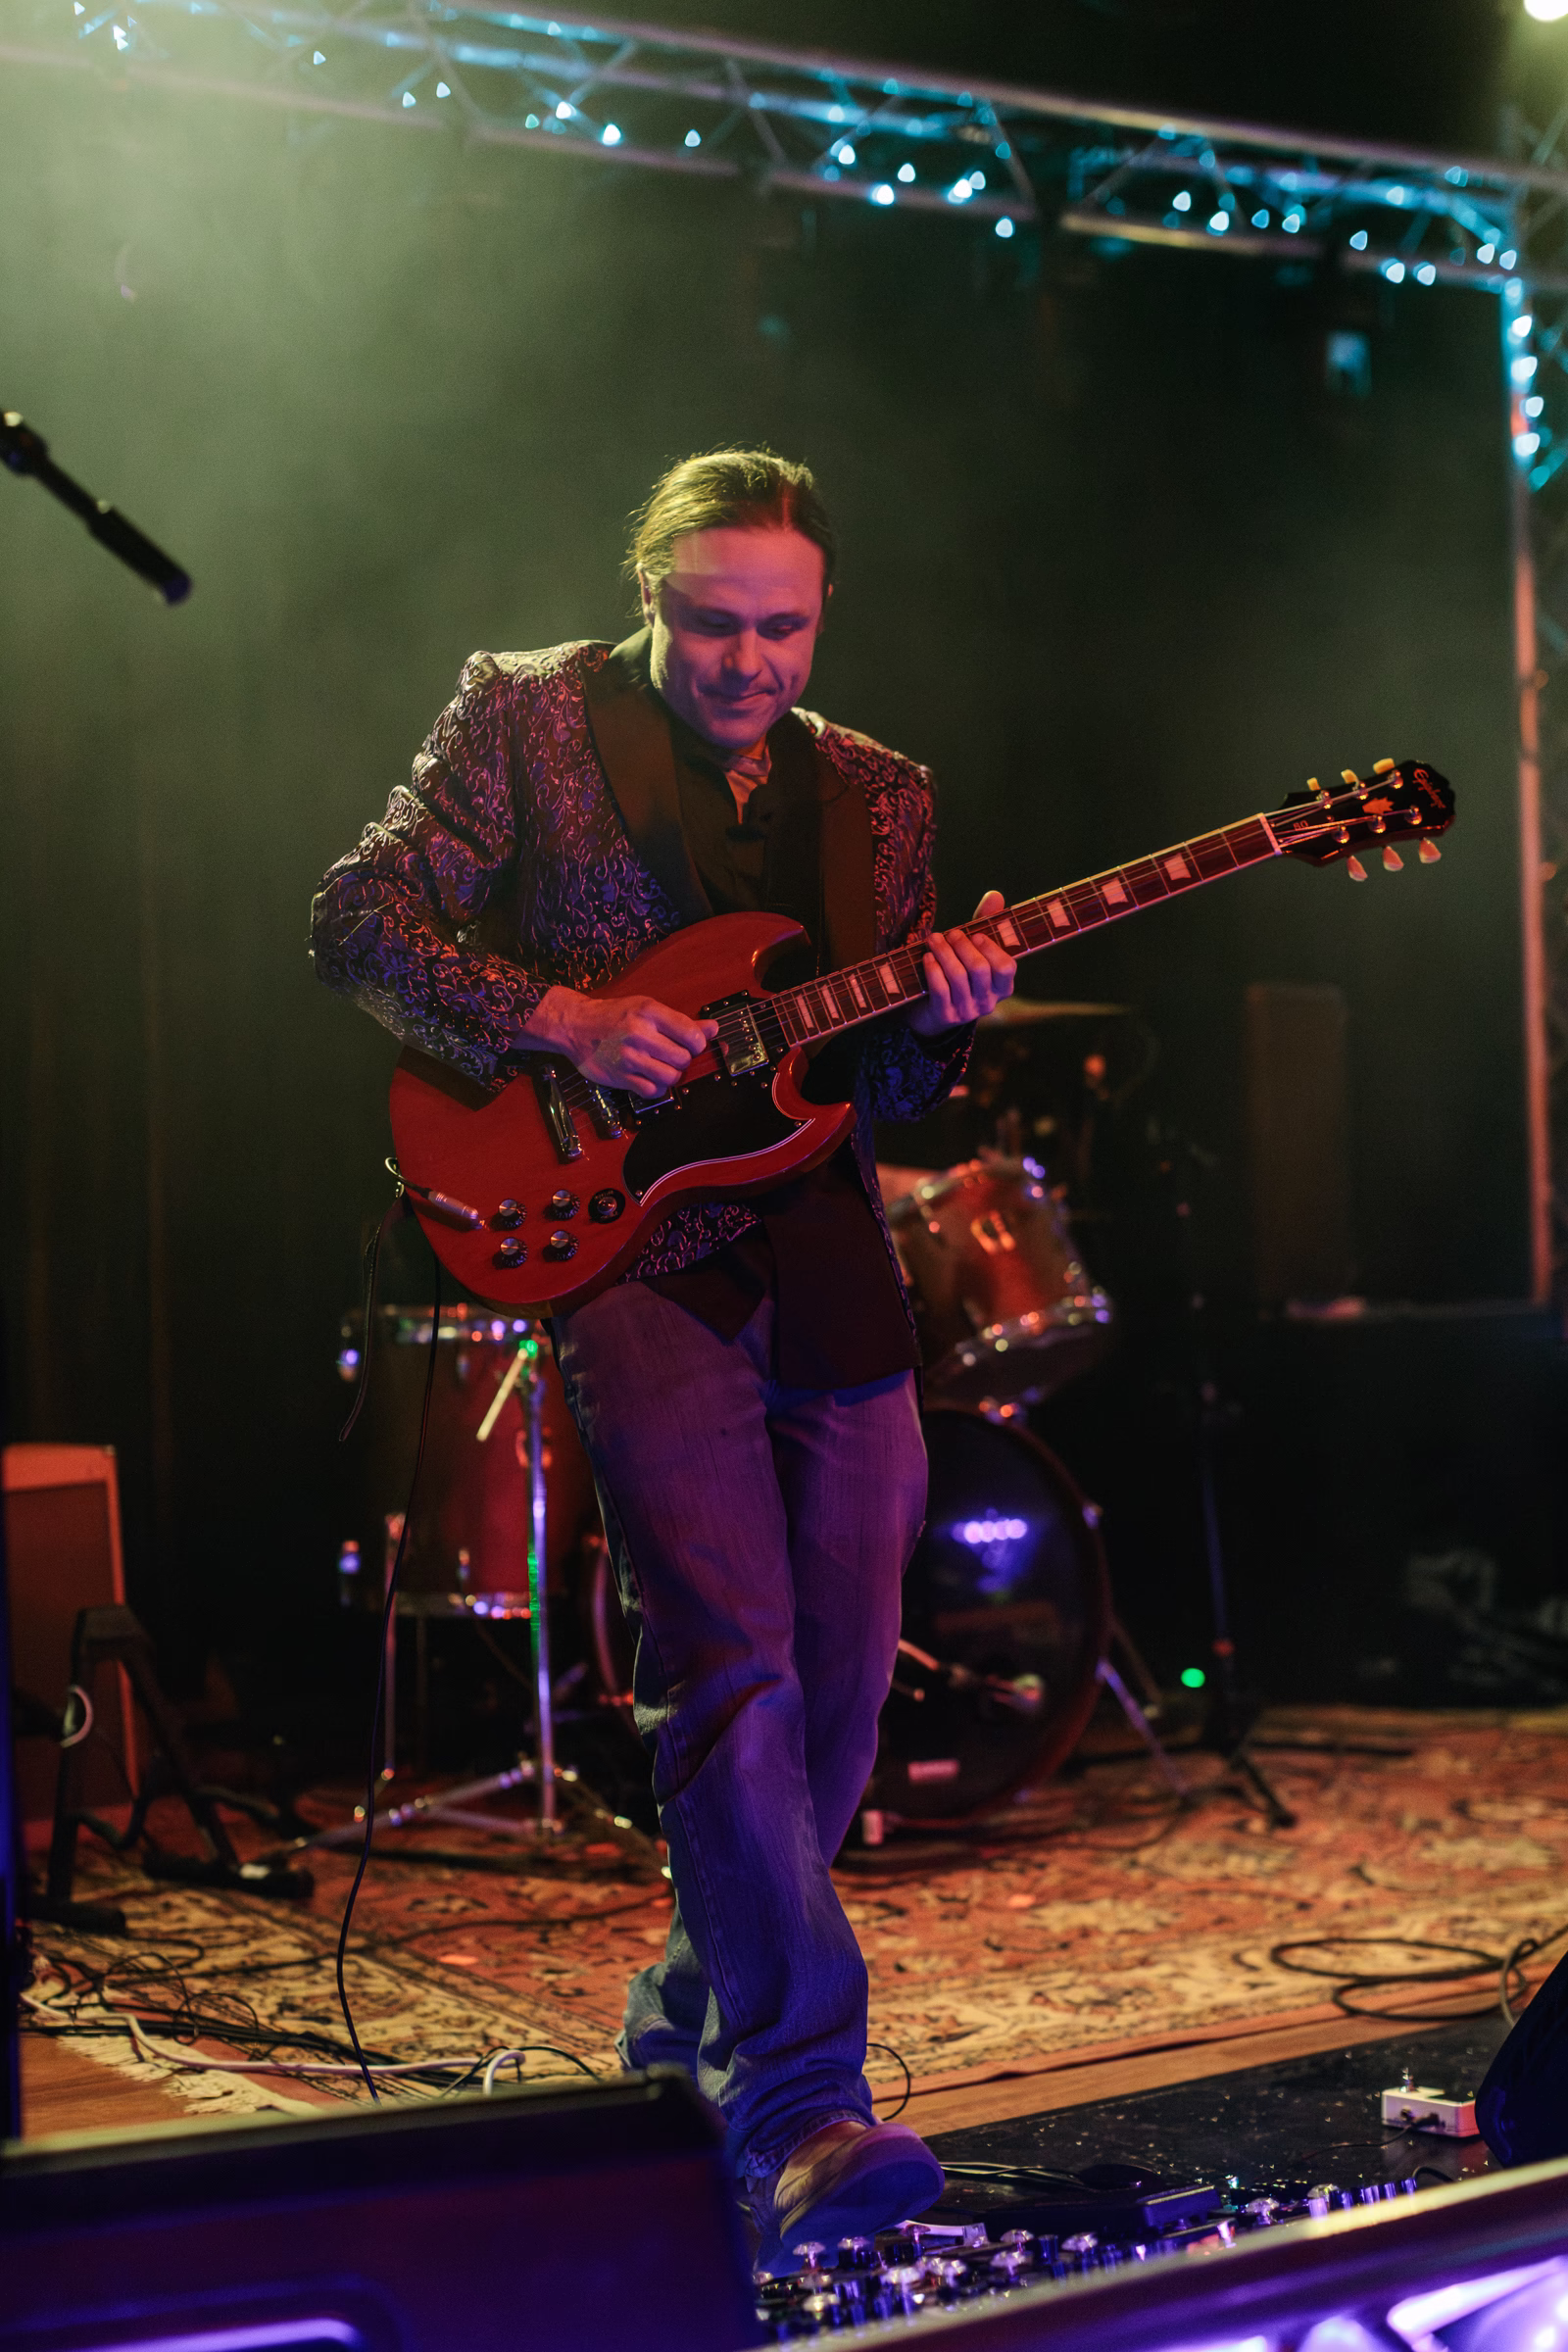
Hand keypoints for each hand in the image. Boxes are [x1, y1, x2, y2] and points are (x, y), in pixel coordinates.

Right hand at [533, 986, 716, 1098]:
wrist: (575, 1026)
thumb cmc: (615, 1016)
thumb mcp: (647, 1009)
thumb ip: (681, 1022)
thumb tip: (713, 1029)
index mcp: (649, 1012)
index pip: (691, 1035)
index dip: (697, 1044)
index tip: (690, 1044)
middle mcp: (639, 1034)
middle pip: (683, 1058)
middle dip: (682, 1059)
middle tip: (671, 1055)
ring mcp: (629, 1057)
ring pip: (671, 1077)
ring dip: (671, 1075)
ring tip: (660, 1066)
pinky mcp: (620, 1077)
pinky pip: (653, 1091)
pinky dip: (657, 1087)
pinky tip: (649, 1076)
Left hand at [907, 890, 1016, 1037]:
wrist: (934, 1010)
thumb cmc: (960, 971)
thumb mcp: (974, 949)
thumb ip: (986, 923)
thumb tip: (995, 895)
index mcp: (1003, 987)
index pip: (1006, 967)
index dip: (991, 948)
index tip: (977, 934)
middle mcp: (989, 1002)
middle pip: (979, 969)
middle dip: (962, 946)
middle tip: (951, 933)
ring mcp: (967, 1011)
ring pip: (958, 977)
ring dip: (943, 953)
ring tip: (933, 939)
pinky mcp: (946, 1015)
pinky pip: (940, 989)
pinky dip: (933, 969)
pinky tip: (927, 957)